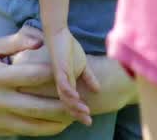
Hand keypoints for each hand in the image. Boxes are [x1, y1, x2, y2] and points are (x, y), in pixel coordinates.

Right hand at [0, 30, 74, 135]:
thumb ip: (16, 41)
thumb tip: (41, 38)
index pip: (35, 76)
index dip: (58, 75)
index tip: (76, 73)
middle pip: (40, 106)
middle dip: (65, 106)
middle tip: (85, 104)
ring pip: (34, 125)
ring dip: (58, 123)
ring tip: (76, 117)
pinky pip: (23, 131)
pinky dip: (42, 129)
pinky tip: (56, 123)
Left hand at [18, 54, 135, 115]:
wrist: (59, 34)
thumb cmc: (68, 49)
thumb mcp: (83, 66)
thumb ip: (89, 77)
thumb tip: (98, 89)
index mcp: (67, 84)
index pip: (73, 102)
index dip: (80, 112)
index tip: (90, 121)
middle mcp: (61, 84)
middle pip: (68, 104)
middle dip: (78, 113)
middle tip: (88, 122)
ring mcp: (59, 77)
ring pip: (65, 96)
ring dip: (74, 105)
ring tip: (84, 111)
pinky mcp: (58, 69)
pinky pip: (62, 83)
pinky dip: (68, 91)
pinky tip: (75, 97)